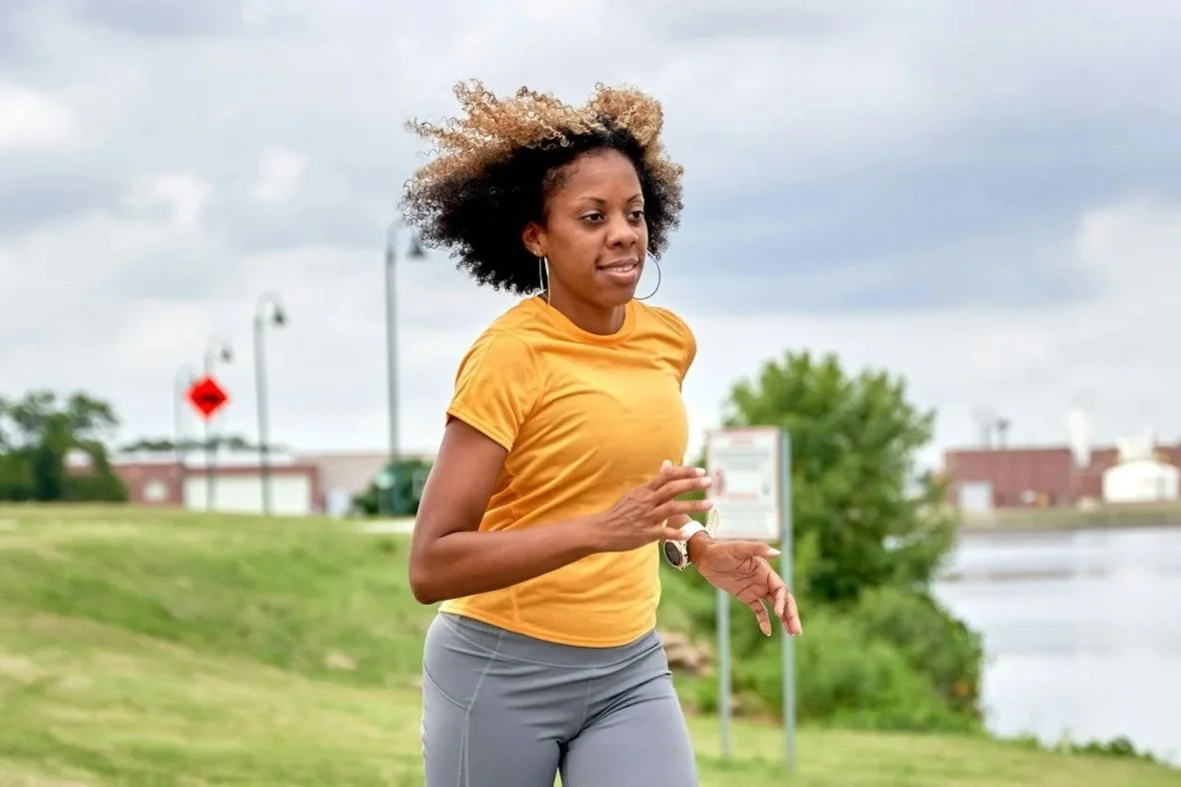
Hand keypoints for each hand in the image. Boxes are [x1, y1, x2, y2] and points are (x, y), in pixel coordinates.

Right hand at [592, 460, 712, 552]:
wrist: (601, 529)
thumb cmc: (621, 512)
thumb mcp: (636, 493)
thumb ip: (655, 481)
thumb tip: (668, 464)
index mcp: (645, 490)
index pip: (667, 476)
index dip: (685, 473)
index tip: (701, 471)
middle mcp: (646, 501)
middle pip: (672, 489)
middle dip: (692, 484)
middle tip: (709, 482)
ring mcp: (646, 517)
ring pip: (672, 508)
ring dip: (692, 505)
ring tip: (710, 504)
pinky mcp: (644, 533)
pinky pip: (662, 533)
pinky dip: (675, 533)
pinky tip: (688, 533)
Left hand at [695, 539, 802, 636]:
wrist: (705, 556)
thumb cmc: (722, 550)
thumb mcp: (738, 549)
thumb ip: (757, 549)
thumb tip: (777, 553)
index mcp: (765, 570)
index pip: (781, 588)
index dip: (783, 601)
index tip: (778, 613)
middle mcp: (764, 580)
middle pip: (783, 599)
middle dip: (791, 614)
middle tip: (797, 631)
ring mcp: (755, 589)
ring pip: (774, 606)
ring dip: (784, 619)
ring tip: (792, 633)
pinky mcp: (746, 596)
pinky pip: (759, 610)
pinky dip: (764, 620)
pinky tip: (767, 632)